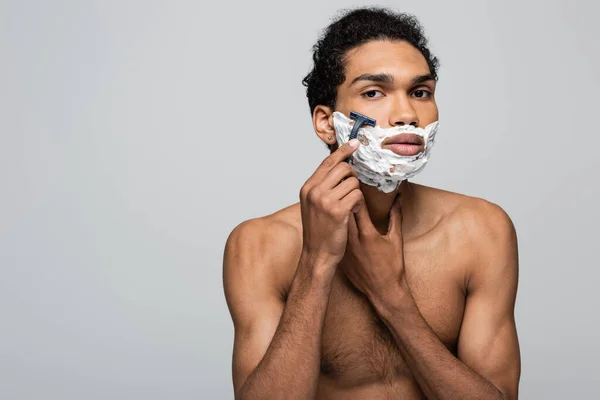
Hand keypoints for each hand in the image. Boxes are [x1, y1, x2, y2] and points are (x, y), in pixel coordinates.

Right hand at [299, 139, 363, 267]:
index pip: (327, 162)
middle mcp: (314, 191)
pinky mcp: (337, 210)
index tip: (354, 143)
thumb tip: (337, 168)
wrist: (317, 255)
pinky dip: (359, 203)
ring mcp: (325, 200)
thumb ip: (322, 187)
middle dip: (353, 177)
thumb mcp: (313, 205)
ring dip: (356, 193)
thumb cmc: (319, 231)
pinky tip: (352, 211)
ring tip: (350, 206)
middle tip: (352, 189)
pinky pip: (357, 195)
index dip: (343, 151)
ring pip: (353, 182)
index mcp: (307, 188)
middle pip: (343, 168)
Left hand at [340, 193, 405, 300]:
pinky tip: (334, 222)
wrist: (383, 291)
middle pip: (342, 213)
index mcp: (368, 234)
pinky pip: (335, 238)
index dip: (355, 194)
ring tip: (335, 203)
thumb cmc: (392, 267)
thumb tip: (397, 199)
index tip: (354, 185)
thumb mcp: (396, 239)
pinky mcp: (341, 257)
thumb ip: (396, 217)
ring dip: (337, 214)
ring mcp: (345, 249)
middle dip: (342, 200)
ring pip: (336, 225)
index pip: (357, 207)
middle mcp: (353, 241)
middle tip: (341, 189)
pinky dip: (335, 229)